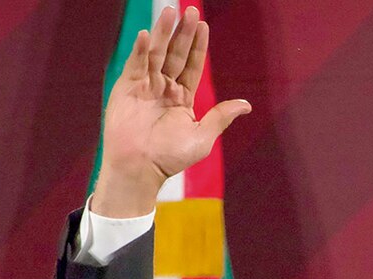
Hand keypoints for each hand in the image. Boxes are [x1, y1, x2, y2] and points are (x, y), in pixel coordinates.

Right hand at [92, 6, 250, 216]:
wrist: (140, 169)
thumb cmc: (170, 158)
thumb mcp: (202, 137)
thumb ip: (220, 117)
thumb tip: (246, 104)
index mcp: (182, 98)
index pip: (191, 66)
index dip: (197, 46)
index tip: (203, 25)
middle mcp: (163, 89)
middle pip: (174, 55)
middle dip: (182, 33)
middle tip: (190, 10)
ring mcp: (144, 87)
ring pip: (156, 55)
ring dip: (162, 33)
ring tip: (169, 11)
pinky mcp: (126, 89)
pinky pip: (136, 65)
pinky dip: (141, 50)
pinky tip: (148, 34)